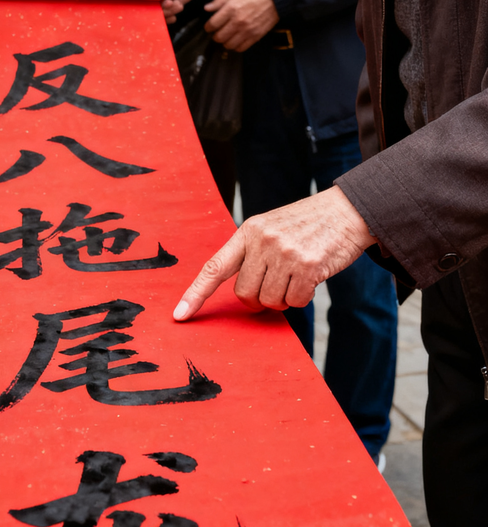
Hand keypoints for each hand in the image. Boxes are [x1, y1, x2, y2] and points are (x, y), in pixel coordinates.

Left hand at [173, 186, 375, 320]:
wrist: (347, 211)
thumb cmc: (307, 225)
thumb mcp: (271, 228)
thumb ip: (253, 255)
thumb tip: (246, 299)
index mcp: (248, 231)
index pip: (214, 267)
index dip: (195, 294)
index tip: (180, 315)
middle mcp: (262, 241)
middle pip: (245, 294)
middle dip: (260, 298)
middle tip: (278, 283)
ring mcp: (285, 253)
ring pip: (270, 301)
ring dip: (284, 297)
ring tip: (297, 274)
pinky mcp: (307, 266)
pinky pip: (295, 302)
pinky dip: (303, 297)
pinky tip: (312, 277)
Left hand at [204, 0, 278, 51]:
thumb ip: (220, 0)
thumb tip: (207, 8)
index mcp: (231, 9)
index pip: (213, 24)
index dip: (208, 27)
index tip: (209, 27)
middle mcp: (238, 22)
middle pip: (219, 37)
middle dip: (215, 36)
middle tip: (217, 32)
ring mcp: (247, 30)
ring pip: (229, 45)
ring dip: (225, 42)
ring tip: (227, 37)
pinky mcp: (256, 36)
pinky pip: (242, 48)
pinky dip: (236, 46)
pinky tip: (236, 40)